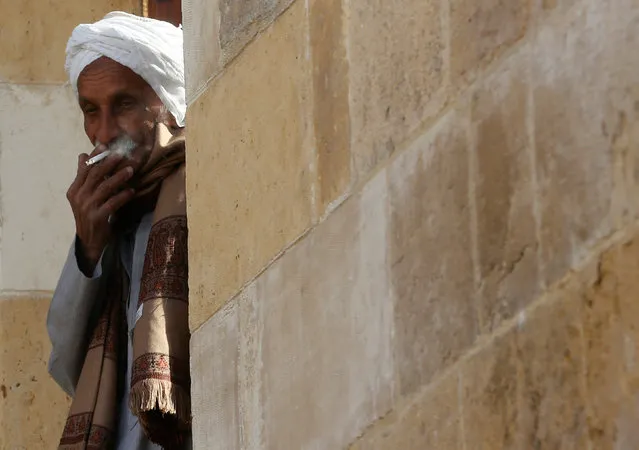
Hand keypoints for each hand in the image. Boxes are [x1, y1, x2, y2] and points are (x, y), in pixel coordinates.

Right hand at [66, 151, 134, 273]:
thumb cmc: (89, 215)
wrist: (89, 241)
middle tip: (121, 155)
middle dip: (108, 163)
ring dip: (119, 177)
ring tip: (130, 170)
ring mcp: (88, 207)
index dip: (94, 156)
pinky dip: (122, 196)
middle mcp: (79, 197)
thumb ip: (84, 177)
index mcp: (74, 190)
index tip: (104, 145)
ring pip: (105, 187)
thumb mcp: (83, 196)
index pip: (85, 169)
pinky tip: (132, 191)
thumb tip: (82, 155)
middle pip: (95, 175)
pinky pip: (112, 203)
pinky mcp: (98, 217)